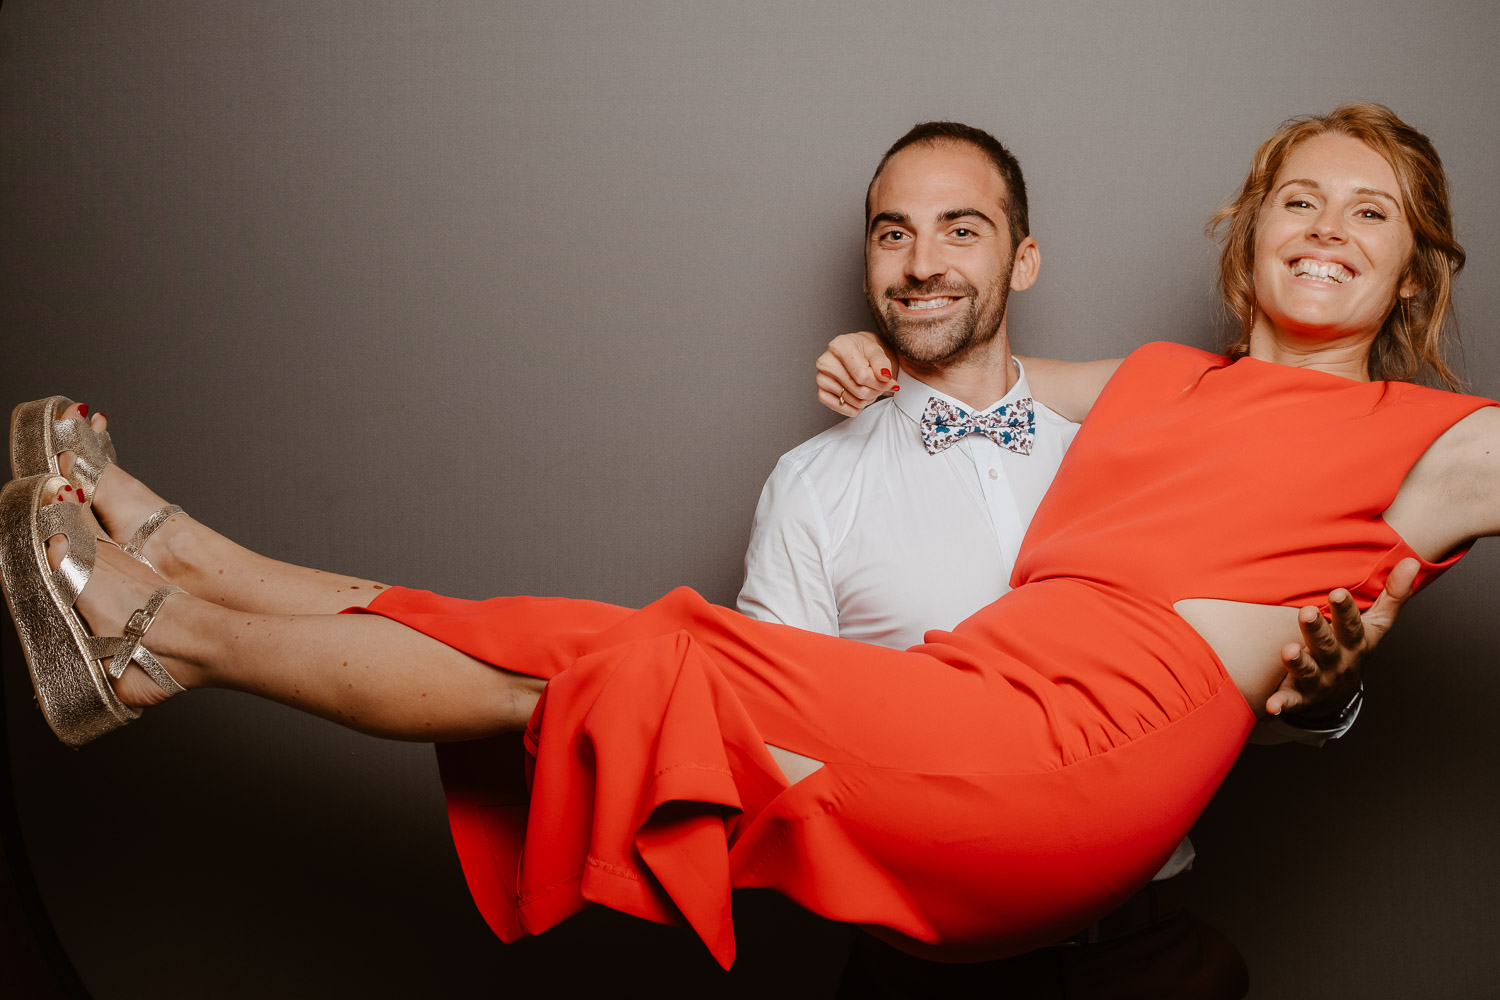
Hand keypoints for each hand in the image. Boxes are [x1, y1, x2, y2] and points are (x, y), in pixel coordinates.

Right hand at [816, 332, 898, 415]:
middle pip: (859, 390)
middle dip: (875, 391)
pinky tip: (858, 395)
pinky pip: (843, 409)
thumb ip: (882, 363)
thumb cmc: (865, 351)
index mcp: (839, 346)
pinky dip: (855, 407)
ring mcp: (821, 379)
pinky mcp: (821, 393)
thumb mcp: (877, 351)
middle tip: (878, 384)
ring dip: (867, 399)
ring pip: (854, 401)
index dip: (880, 382)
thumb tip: (885, 376)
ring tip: (867, 386)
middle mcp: (826, 362)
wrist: (856, 354)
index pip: (863, 375)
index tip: (888, 380)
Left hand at [1265, 557, 1418, 718]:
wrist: (1339, 695)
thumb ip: (1391, 595)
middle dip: (1317, 630)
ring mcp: (1319, 679)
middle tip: (1306, 613)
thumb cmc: (1353, 648)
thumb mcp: (1375, 625)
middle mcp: (1337, 660)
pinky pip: (1291, 701)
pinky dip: (1283, 704)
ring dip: (1299, 662)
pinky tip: (1272, 706)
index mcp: (1354, 641)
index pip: (1351, 624)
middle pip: (1327, 644)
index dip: (1344, 609)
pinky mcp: (1300, 696)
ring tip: (1288, 651)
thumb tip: (1411, 562)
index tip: (1336, 592)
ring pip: (1308, 670)